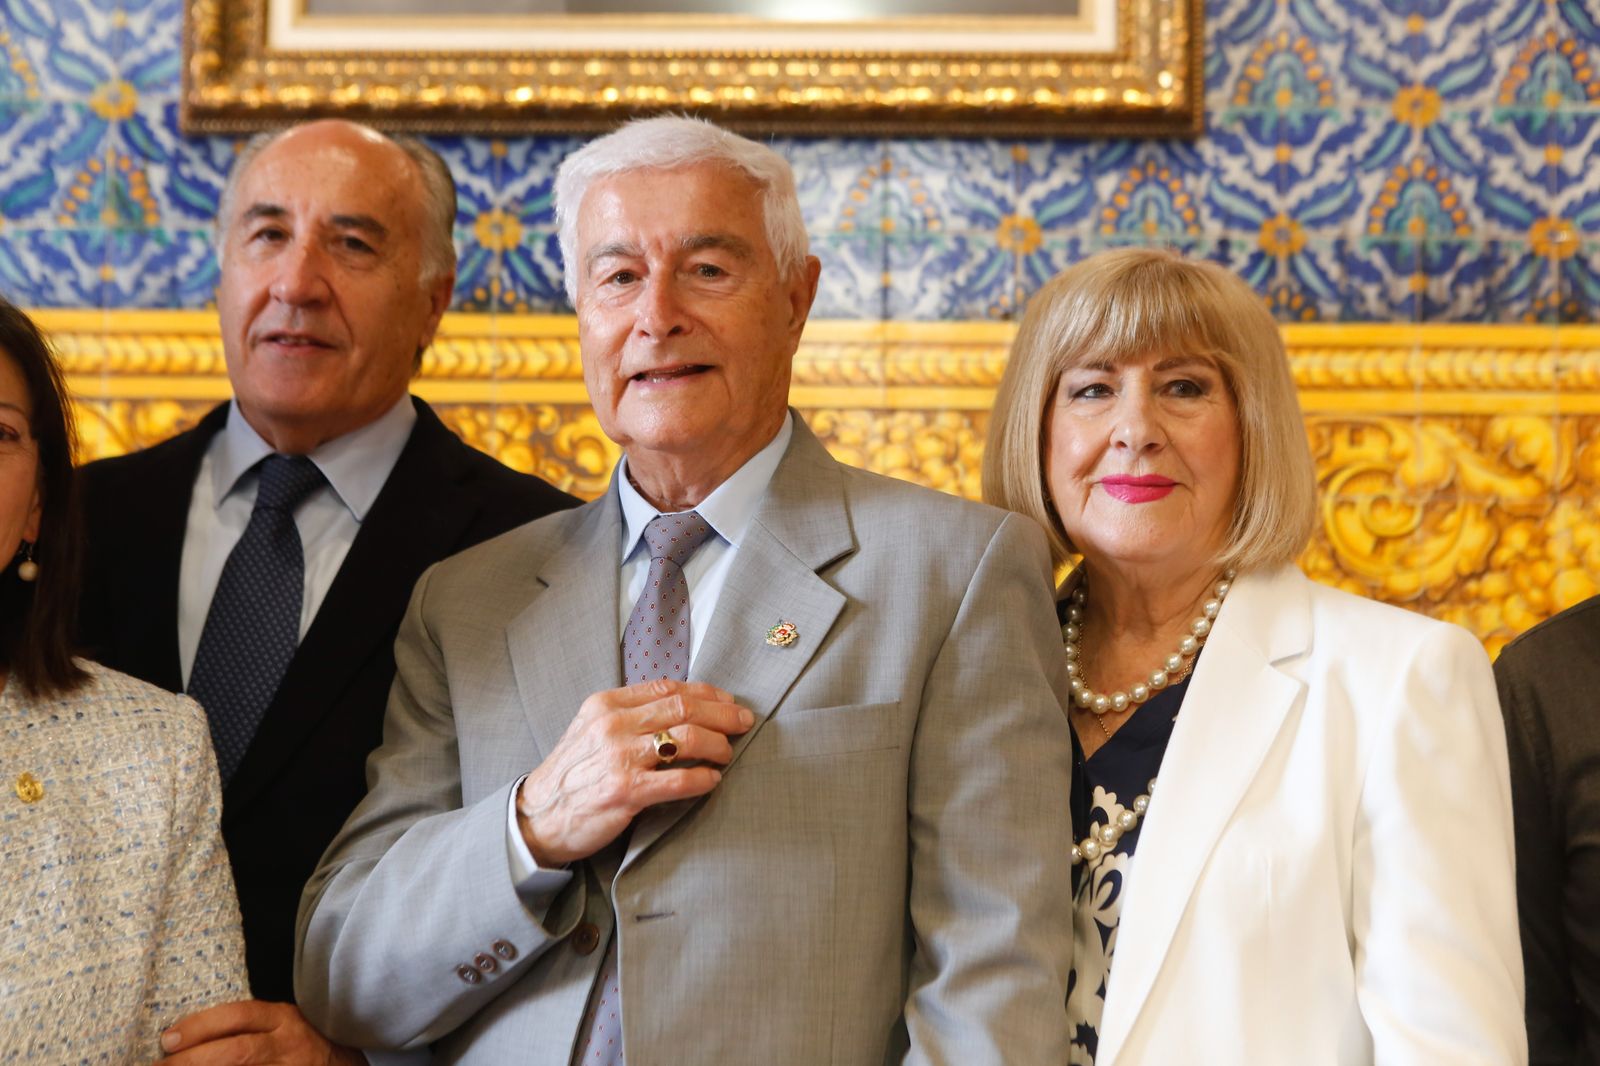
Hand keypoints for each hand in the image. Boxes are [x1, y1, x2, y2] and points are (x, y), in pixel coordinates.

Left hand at [160, 1000, 363, 1063]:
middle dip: (194, 1060)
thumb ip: (248, 1026)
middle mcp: (286, 1044)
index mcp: (282, 1019)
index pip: (238, 1016)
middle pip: (237, 1051)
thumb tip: (188, 1038)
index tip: (167, 1039)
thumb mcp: (280, 1025)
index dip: (200, 1027)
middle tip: (161, 1065)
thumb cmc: (301, 1043)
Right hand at [517, 678, 752, 865]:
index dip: (707, 693)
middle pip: (684, 708)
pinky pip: (680, 780)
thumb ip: (631, 713)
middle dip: (723, 714)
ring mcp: (619, 758)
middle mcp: (613, 725)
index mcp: (607, 704)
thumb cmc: (573, 773)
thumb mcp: (593, 729)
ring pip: (687, 739)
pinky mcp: (626, 791)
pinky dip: (704, 778)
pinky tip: (712, 780)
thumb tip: (683, 705)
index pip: (669, 688)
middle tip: (743, 722)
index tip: (728, 702)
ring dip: (718, 745)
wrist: (539, 816)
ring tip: (727, 754)